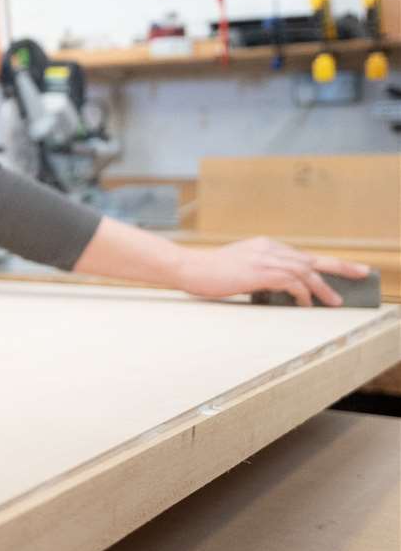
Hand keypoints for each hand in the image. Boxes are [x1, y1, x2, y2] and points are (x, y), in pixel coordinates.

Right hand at [176, 238, 370, 305]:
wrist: (187, 267)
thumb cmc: (208, 273)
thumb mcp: (238, 268)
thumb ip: (260, 273)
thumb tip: (279, 290)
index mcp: (264, 246)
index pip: (301, 255)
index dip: (322, 265)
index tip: (339, 271)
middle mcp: (268, 248)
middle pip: (312, 258)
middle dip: (340, 267)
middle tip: (363, 273)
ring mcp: (264, 258)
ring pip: (306, 270)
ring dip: (324, 287)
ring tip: (336, 301)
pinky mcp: (259, 271)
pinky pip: (292, 281)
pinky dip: (303, 293)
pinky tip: (306, 303)